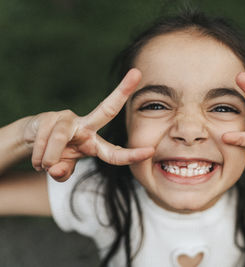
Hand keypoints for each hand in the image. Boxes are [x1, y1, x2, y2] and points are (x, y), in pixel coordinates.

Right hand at [23, 69, 153, 180]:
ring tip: (43, 166)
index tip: (151, 150)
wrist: (31, 142)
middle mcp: (86, 126)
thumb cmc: (55, 154)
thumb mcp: (62, 167)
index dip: (132, 155)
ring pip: (60, 139)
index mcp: (94, 143)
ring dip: (49, 158)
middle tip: (137, 73)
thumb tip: (57, 170)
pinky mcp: (49, 116)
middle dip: (122, 91)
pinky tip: (37, 158)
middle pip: (107, 109)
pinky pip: (44, 139)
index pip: (115, 152)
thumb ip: (64, 171)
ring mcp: (68, 119)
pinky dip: (38, 155)